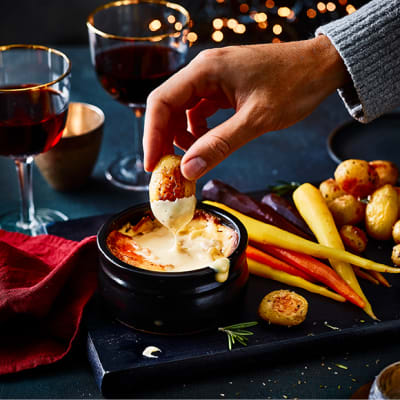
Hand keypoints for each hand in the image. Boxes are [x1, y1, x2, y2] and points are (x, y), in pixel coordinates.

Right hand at [143, 35, 348, 179]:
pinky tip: (206, 144)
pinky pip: (200, 111)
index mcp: (206, 70)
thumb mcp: (255, 120)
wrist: (322, 66)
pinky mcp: (224, 88)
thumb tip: (188, 170)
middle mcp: (204, 70)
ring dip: (181, 136)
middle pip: (168, 106)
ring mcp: (214, 78)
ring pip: (182, 110)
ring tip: (191, 158)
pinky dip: (198, 130)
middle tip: (168, 170)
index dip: (152, 136)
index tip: (152, 165)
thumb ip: (219, 145)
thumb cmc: (295, 85)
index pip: (161, 102)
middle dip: (164, 139)